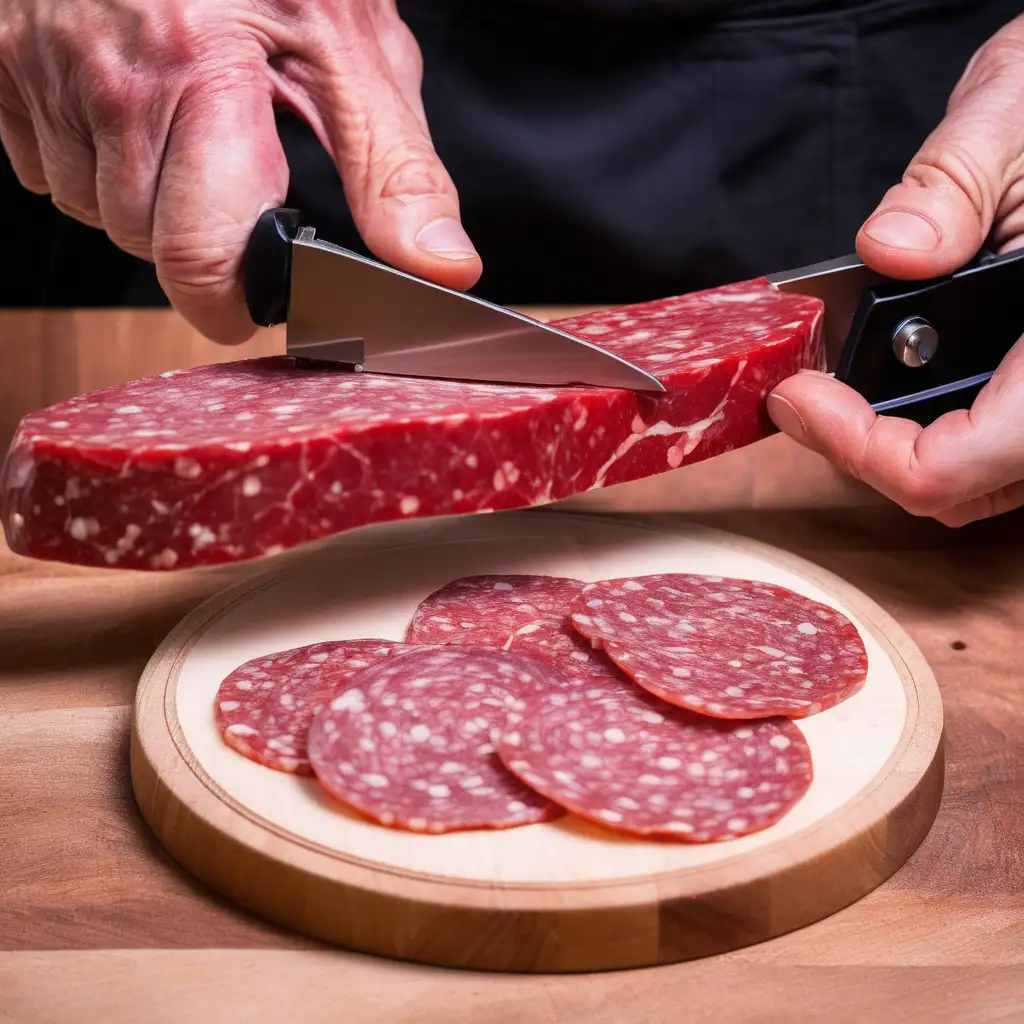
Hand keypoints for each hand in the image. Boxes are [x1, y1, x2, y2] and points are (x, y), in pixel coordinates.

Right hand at [0, 0, 480, 342]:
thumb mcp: (353, 50)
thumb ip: (394, 172)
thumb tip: (439, 266)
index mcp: (200, 74)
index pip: (197, 256)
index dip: (232, 300)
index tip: (260, 295)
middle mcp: (108, 78)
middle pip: (145, 242)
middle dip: (197, 238)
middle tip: (232, 174)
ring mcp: (40, 68)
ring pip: (95, 208)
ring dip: (144, 194)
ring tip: (185, 123)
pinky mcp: (2, 65)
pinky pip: (48, 163)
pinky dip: (95, 157)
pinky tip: (133, 109)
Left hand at [768, 14, 1023, 525]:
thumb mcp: (1011, 120)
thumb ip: (953, 188)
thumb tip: (892, 247)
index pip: (958, 464)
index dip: (862, 450)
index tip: (799, 400)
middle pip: (959, 488)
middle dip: (865, 453)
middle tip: (803, 401)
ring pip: (975, 482)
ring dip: (893, 449)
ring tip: (834, 396)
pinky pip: (985, 447)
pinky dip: (925, 430)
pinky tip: (881, 385)